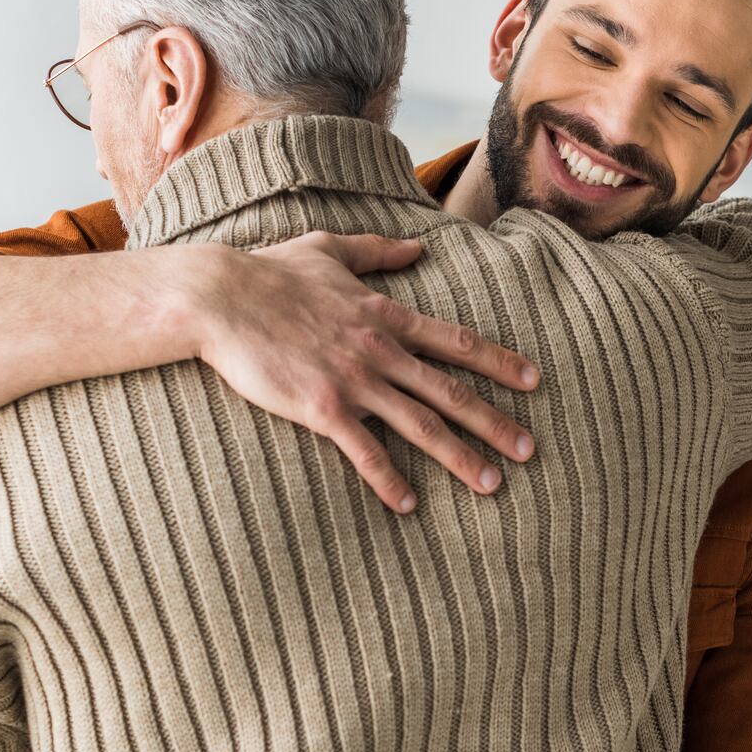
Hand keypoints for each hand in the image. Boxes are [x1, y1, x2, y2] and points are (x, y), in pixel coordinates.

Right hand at [186, 232, 539, 512]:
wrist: (218, 296)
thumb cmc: (268, 271)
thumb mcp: (328, 248)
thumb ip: (377, 250)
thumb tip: (417, 246)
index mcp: (384, 315)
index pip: (454, 342)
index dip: (497, 361)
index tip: (533, 380)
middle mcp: (380, 349)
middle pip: (451, 390)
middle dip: (496, 421)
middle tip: (531, 449)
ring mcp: (353, 379)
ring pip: (420, 424)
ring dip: (460, 456)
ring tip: (493, 483)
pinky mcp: (321, 406)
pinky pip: (364, 450)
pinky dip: (389, 480)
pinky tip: (409, 505)